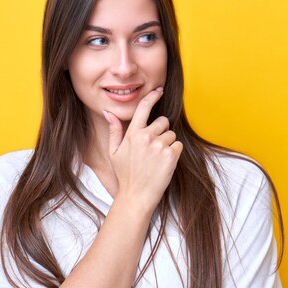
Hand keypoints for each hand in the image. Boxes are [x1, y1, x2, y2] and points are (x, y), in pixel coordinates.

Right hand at [103, 88, 182, 211]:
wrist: (136, 196)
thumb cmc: (125, 174)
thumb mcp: (114, 152)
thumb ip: (115, 130)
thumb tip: (108, 112)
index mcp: (132, 134)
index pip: (144, 108)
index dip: (152, 97)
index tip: (159, 90)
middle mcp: (146, 137)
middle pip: (163, 121)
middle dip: (161, 131)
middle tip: (153, 148)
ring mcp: (159, 146)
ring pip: (171, 135)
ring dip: (167, 144)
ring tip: (156, 159)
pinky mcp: (171, 156)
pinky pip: (178, 146)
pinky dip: (174, 153)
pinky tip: (164, 163)